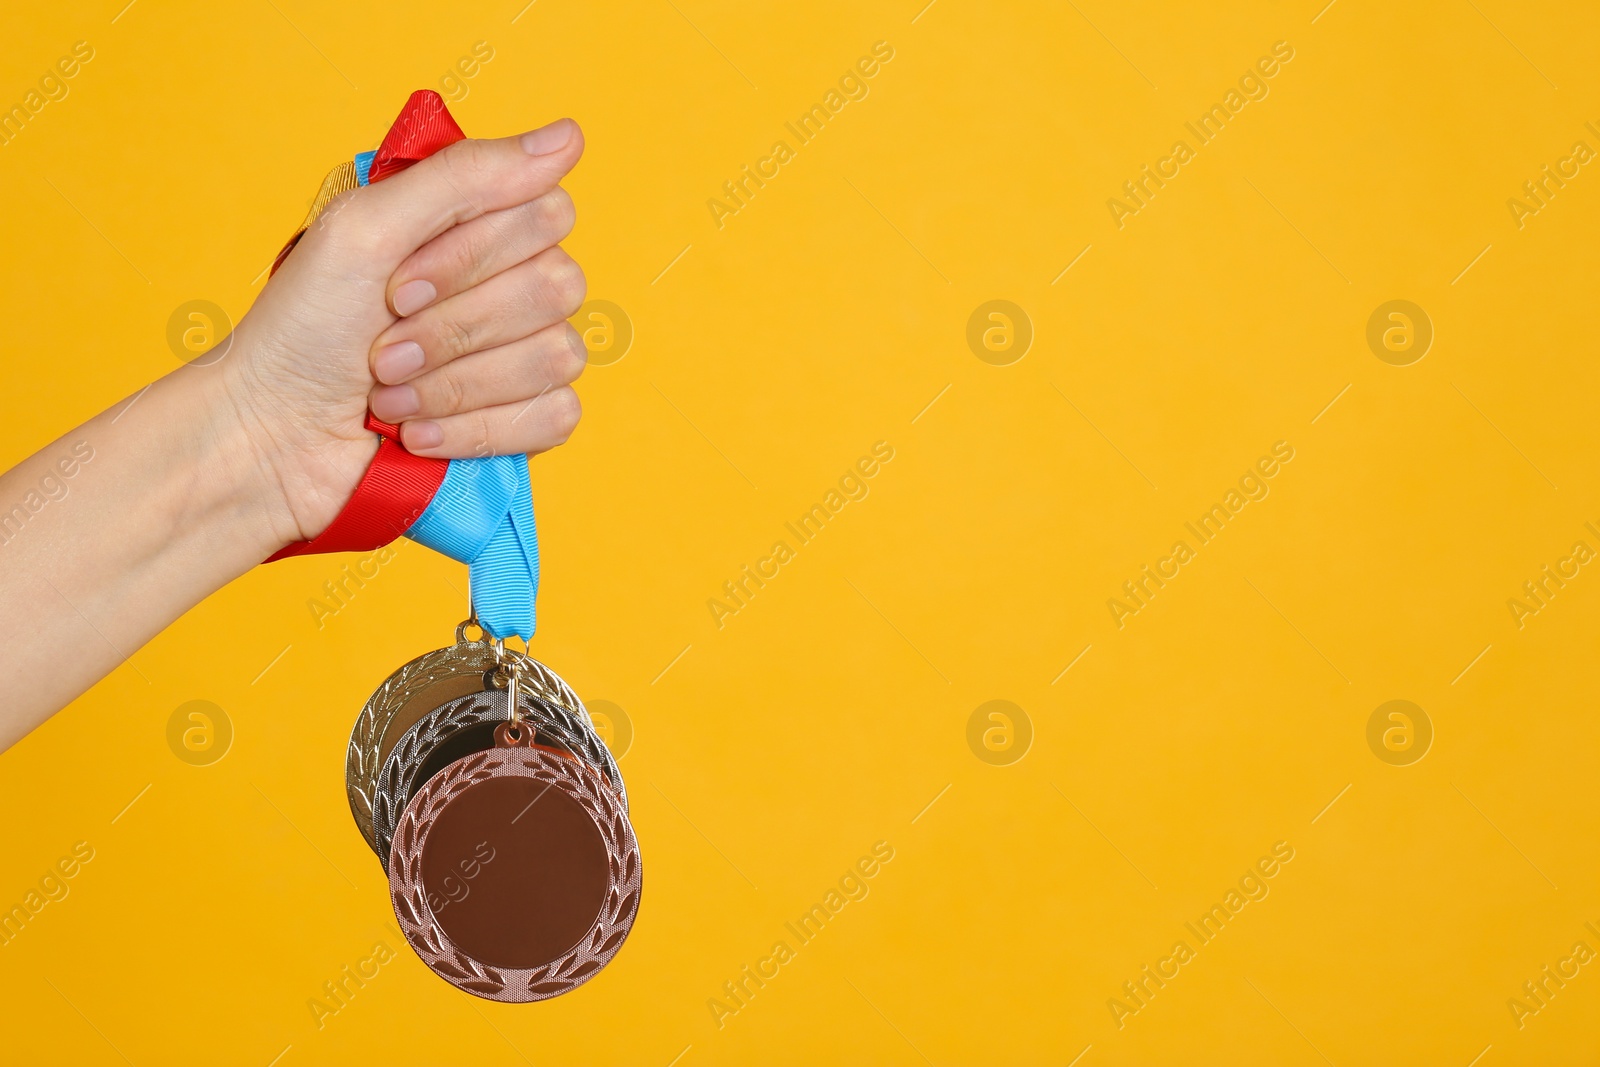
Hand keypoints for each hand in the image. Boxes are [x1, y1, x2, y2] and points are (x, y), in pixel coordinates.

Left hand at [217, 119, 587, 548]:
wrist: (271, 436)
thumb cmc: (302, 329)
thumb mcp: (367, 228)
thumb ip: (466, 175)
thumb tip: (569, 136)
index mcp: (477, 225)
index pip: (547, 214)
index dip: (473, 256)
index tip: (397, 281)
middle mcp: (510, 284)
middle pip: (557, 287)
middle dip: (455, 327)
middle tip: (382, 342)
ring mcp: (523, 355)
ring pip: (557, 355)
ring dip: (456, 383)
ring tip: (388, 392)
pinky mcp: (524, 422)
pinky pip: (556, 416)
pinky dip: (478, 429)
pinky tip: (420, 431)